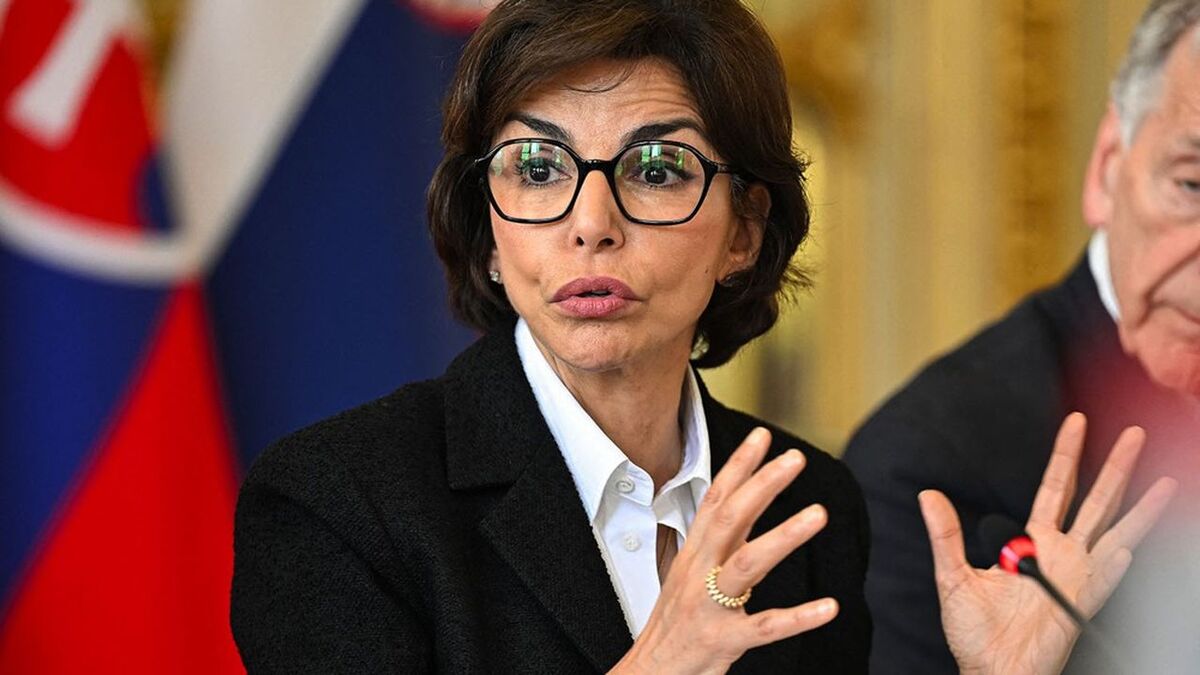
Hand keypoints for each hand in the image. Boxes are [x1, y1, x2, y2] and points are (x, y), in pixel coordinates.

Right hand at [610, 427, 837, 674]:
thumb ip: (721, 541)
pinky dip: (798, 617)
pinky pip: (765, 627)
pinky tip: (829, 606)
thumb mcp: (691, 574)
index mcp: (694, 554)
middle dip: (763, 486)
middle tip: (795, 459)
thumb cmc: (676, 623)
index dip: (738, 466)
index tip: (762, 436)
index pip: (715, 500)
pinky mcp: (724, 640)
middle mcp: (699, 573)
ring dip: (783, 536)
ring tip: (819, 514)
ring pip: (747, 564)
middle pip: (730, 520)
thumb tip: (744, 503)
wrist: (651, 672)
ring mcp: (710, 606)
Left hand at [921, 412, 1176, 674]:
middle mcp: (1062, 555)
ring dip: (1140, 509)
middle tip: (1135, 432)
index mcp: (1032, 544)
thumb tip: (927, 495)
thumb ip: (946, 535)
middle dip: (1116, 467)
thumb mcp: (952, 575)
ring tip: (1164, 481)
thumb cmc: (975, 632)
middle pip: (1096, 502)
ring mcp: (1076, 578)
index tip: (1078, 422)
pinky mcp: (1079, 606)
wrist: (989, 671)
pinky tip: (1127, 550)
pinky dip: (1113, 567)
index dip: (1066, 456)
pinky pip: (1101, 583)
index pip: (1055, 489)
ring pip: (1115, 534)